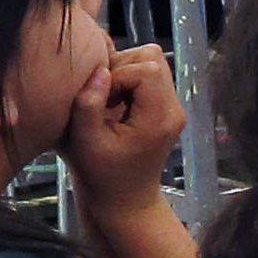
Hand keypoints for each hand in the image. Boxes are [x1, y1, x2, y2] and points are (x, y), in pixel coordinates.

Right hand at [63, 43, 185, 205]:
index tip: (99, 97)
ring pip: (151, 62)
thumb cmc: (100, 175)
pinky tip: (113, 104)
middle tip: (101, 96)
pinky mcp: (164, 107)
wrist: (124, 200)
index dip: (117, 74)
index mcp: (159, 118)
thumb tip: (99, 71)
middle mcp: (173, 109)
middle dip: (120, 68)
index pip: (146, 69)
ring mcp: (172, 108)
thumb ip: (88, 105)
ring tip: (106, 101)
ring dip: (123, 73)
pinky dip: (127, 81)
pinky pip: (148, 76)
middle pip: (152, 58)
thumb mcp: (84, 141)